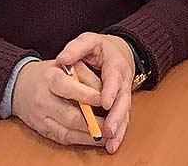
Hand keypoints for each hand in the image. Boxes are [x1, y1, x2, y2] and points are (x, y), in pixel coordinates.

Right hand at [12, 60, 103, 146]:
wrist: (19, 85)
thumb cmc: (50, 73)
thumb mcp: (68, 65)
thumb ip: (87, 76)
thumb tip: (105, 93)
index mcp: (50, 78)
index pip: (69, 88)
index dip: (88, 96)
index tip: (105, 101)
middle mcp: (43, 99)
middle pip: (69, 115)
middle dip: (93, 123)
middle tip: (111, 125)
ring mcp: (40, 117)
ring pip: (66, 131)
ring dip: (88, 136)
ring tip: (106, 135)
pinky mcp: (41, 129)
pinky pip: (62, 138)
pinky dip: (79, 140)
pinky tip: (93, 139)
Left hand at [56, 33, 137, 153]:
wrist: (119, 53)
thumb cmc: (100, 48)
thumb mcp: (88, 41)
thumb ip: (76, 48)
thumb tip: (63, 59)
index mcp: (115, 64)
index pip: (114, 78)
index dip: (109, 90)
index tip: (103, 102)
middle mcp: (123, 81)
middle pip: (122, 100)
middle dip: (115, 116)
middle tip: (107, 130)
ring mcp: (124, 94)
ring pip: (124, 112)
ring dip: (118, 129)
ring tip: (110, 143)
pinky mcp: (121, 104)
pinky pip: (122, 119)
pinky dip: (118, 133)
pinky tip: (111, 145)